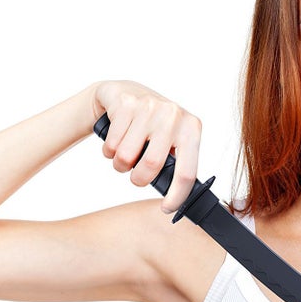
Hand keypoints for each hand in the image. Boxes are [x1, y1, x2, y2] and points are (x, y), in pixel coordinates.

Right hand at [92, 80, 201, 212]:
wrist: (125, 93)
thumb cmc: (151, 126)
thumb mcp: (171, 140)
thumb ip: (177, 164)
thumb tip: (178, 199)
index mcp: (191, 128)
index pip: (187, 172)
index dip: (176, 197)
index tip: (167, 208)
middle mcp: (173, 115)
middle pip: (151, 166)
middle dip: (139, 179)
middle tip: (136, 176)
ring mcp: (149, 107)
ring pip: (127, 157)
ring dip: (121, 165)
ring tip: (124, 156)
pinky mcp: (126, 104)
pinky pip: (112, 144)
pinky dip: (109, 151)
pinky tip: (115, 141)